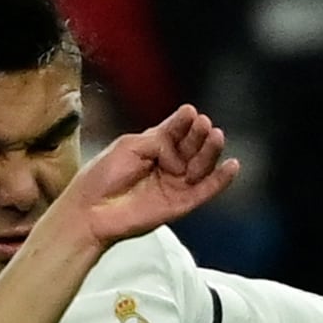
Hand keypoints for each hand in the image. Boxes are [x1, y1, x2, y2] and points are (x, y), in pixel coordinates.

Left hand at [54, 105, 239, 247]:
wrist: (90, 210)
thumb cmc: (102, 176)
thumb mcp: (128, 146)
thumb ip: (157, 141)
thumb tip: (178, 149)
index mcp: (154, 147)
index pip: (176, 131)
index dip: (183, 122)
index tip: (190, 112)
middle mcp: (170, 164)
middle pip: (192, 146)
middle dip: (199, 135)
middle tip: (204, 124)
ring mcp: (177, 184)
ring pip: (202, 166)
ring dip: (211, 151)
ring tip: (216, 137)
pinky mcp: (182, 204)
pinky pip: (206, 191)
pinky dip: (220, 180)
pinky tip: (232, 166)